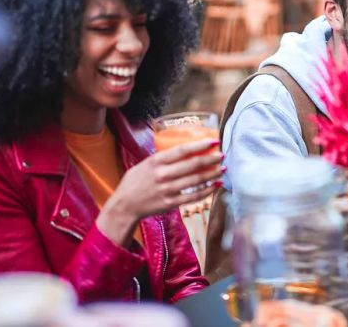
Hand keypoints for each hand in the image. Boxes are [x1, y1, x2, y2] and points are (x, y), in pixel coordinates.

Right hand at [97, 138, 222, 245]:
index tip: (214, 141)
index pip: (182, 150)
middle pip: (193, 164)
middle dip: (211, 158)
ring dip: (212, 174)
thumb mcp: (145, 164)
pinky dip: (207, 191)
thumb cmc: (135, 182)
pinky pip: (194, 196)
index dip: (200, 145)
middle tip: (222, 155)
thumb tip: (184, 150)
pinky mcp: (171, 203)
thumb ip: (162, 158)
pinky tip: (216, 185)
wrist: (124, 206)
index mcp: (156, 161)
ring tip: (222, 169)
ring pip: (196, 180)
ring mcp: (168, 190)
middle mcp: (163, 175)